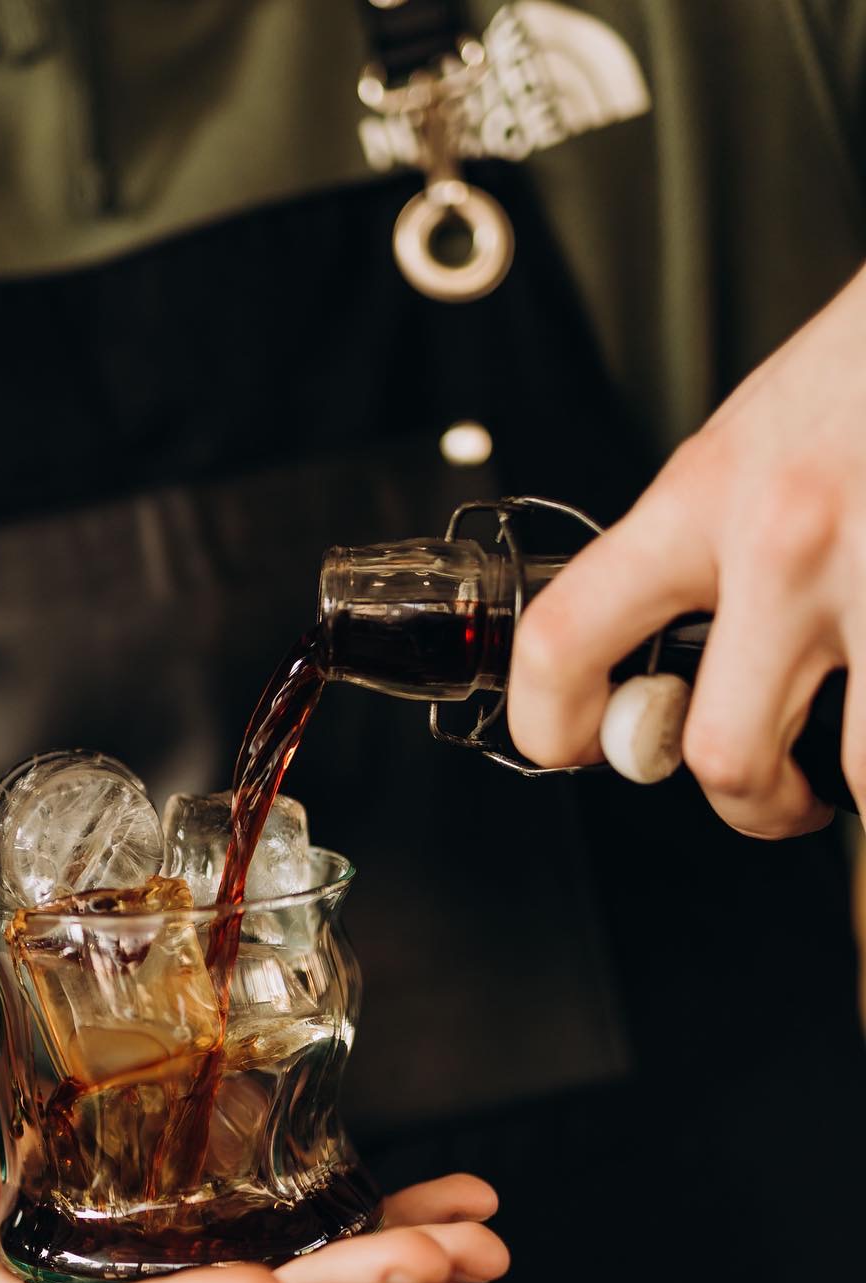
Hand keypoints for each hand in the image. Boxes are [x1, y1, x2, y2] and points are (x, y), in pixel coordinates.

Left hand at [507, 261, 865, 837]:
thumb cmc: (862, 376)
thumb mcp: (742, 447)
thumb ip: (694, 551)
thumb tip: (663, 660)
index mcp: (704, 496)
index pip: (564, 635)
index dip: (548, 720)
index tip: (570, 748)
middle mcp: (785, 539)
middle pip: (724, 751)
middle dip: (753, 804)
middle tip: (776, 793)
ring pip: (862, 772)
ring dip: (859, 794)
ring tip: (860, 770)